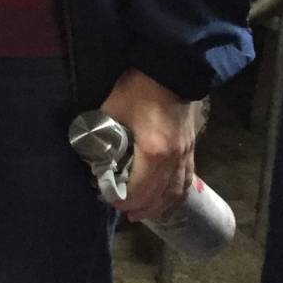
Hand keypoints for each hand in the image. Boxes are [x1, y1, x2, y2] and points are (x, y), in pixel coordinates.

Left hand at [101, 67, 199, 220]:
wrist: (171, 69)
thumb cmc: (138, 89)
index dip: (119, 198)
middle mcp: (174, 160)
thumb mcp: (112, 110)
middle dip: (136, 207)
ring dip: (157, 207)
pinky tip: (165, 199)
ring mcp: (186, 156)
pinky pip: (187, 182)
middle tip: (118, 209)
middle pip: (157, 197)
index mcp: (154, 153)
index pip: (137, 191)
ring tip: (140, 213)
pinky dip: (175, 196)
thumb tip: (91, 153)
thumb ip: (102, 135)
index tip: (102, 194)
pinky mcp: (191, 149)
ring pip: (175, 193)